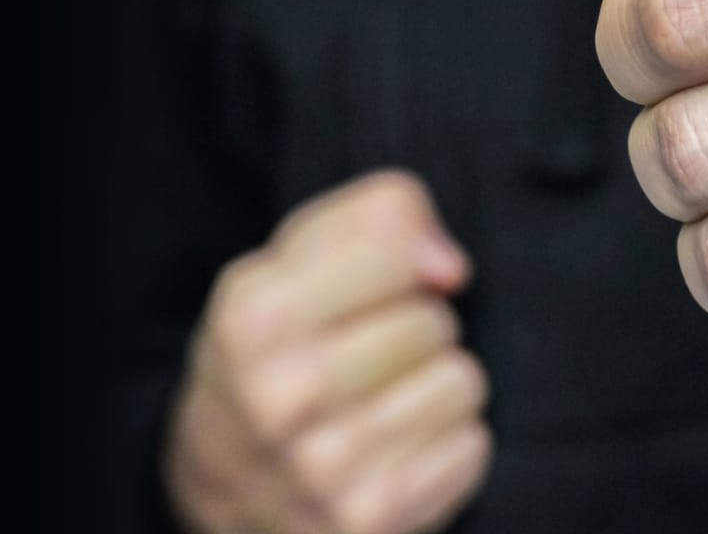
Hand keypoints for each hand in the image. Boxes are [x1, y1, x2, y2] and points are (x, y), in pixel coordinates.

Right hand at [165, 171, 491, 532]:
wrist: (223, 482)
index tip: (372, 287)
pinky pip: (471, 446)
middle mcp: (282, 397)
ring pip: (462, 381)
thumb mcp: (295, 260)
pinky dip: (446, 446)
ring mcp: (325, 469)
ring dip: (435, 387)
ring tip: (381, 403)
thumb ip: (378, 217)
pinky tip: (394, 452)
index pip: (394, 250)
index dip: (398, 263)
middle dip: (415, 329)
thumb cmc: (278, 348)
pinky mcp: (372, 519)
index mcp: (253, 320)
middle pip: (434, 320)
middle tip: (366, 358)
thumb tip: (449, 266)